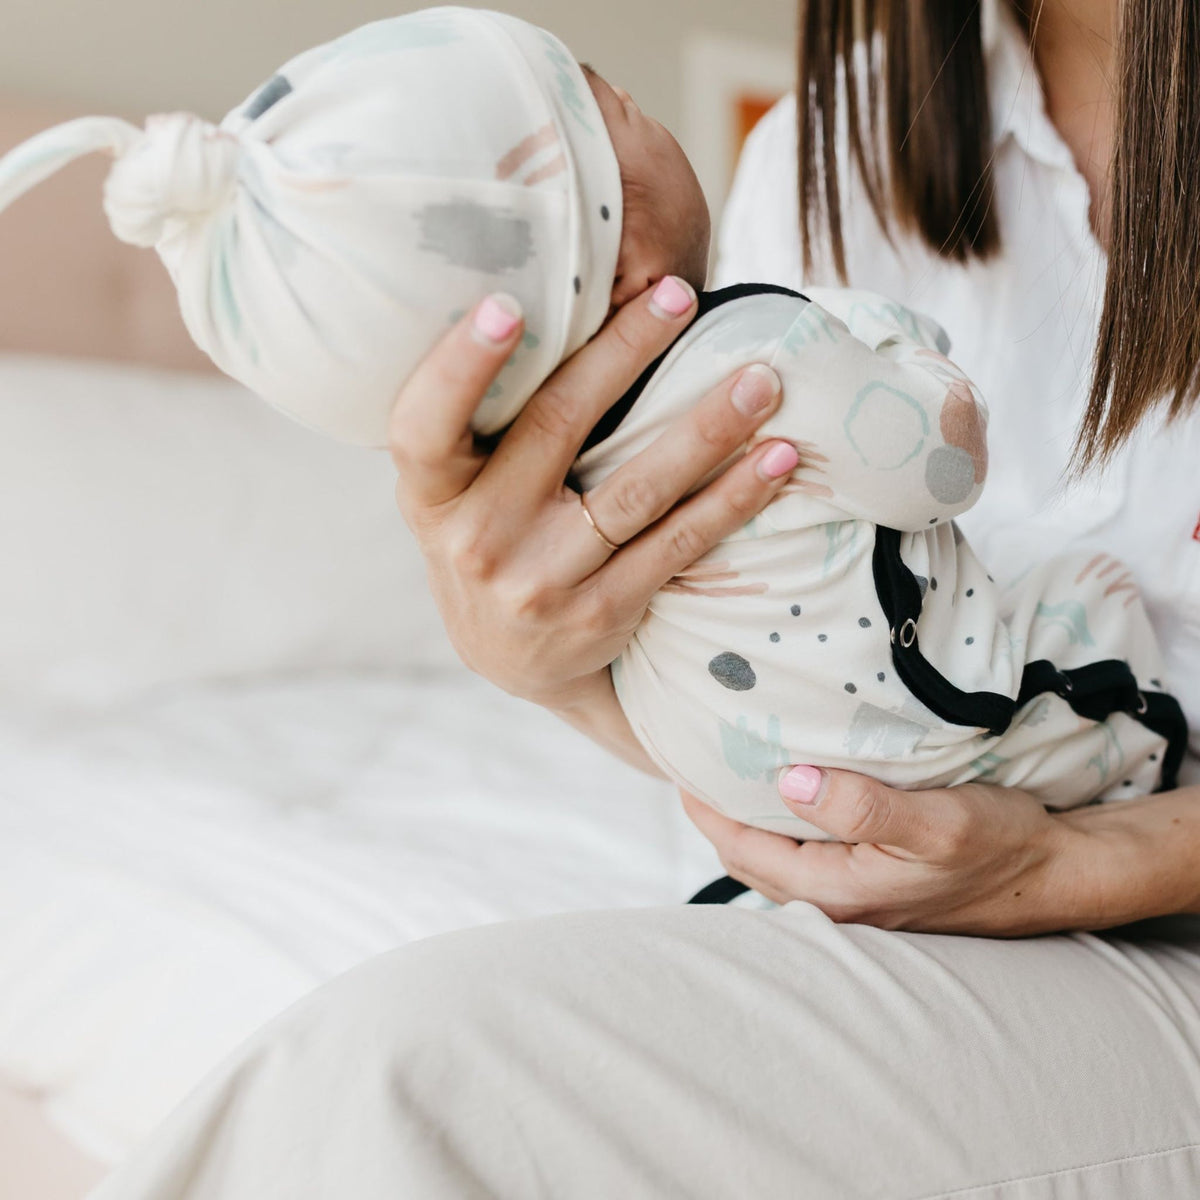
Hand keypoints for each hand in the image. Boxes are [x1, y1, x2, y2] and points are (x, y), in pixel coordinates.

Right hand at [388, 280, 797, 715]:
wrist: (510, 659)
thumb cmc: (486, 537)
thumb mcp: (452, 492)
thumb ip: (480, 425)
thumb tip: (552, 302)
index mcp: (432, 496)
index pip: (424, 427)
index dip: (460, 368)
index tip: (505, 306)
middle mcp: (479, 540)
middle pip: (556, 429)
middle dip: (623, 354)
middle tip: (680, 295)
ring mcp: (543, 582)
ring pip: (637, 490)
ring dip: (707, 429)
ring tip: (762, 381)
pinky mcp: (602, 612)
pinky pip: (676, 544)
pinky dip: (731, 498)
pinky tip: (776, 461)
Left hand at [681, 768, 1091, 936]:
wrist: (1051, 871)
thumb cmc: (998, 844)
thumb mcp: (934, 821)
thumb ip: (860, 805)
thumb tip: (786, 782)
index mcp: (839, 891)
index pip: (743, 850)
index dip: (705, 809)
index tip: (679, 765)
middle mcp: (837, 903)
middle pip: (749, 858)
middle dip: (716, 815)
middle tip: (694, 762)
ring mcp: (853, 897)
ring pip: (775, 859)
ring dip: (747, 821)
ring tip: (729, 772)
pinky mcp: (870, 884)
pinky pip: (804, 856)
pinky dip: (782, 826)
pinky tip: (787, 793)